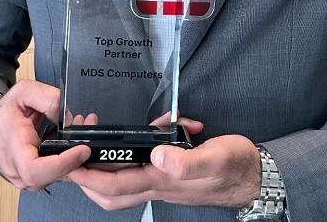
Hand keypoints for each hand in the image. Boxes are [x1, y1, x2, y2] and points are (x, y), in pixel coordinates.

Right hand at [0, 80, 90, 190]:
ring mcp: (26, 179)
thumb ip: (49, 99)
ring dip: (76, 155)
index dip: (62, 163)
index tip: (82, 149)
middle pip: (54, 175)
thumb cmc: (2, 114)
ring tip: (83, 129)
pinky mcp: (35, 179)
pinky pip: (57, 173)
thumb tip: (69, 117)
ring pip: (59, 176)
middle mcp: (18, 172)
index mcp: (13, 150)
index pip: (36, 171)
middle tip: (88, 129)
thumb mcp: (24, 92)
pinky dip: (70, 158)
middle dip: (78, 155)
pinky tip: (75, 140)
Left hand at [66, 121, 261, 211]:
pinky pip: (144, 170)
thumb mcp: (215, 157)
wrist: (257, 176)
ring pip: (124, 185)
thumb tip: (156, 155)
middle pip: (112, 193)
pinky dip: (135, 155)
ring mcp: (165, 181)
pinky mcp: (172, 174)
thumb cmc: (236, 167)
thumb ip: (186, 160)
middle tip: (70, 158)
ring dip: (104, 171)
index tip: (69, 162)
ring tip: (93, 149)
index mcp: (164, 181)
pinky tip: (149, 133)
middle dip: (86, 180)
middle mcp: (160, 184)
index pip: (116, 183)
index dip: (89, 175)